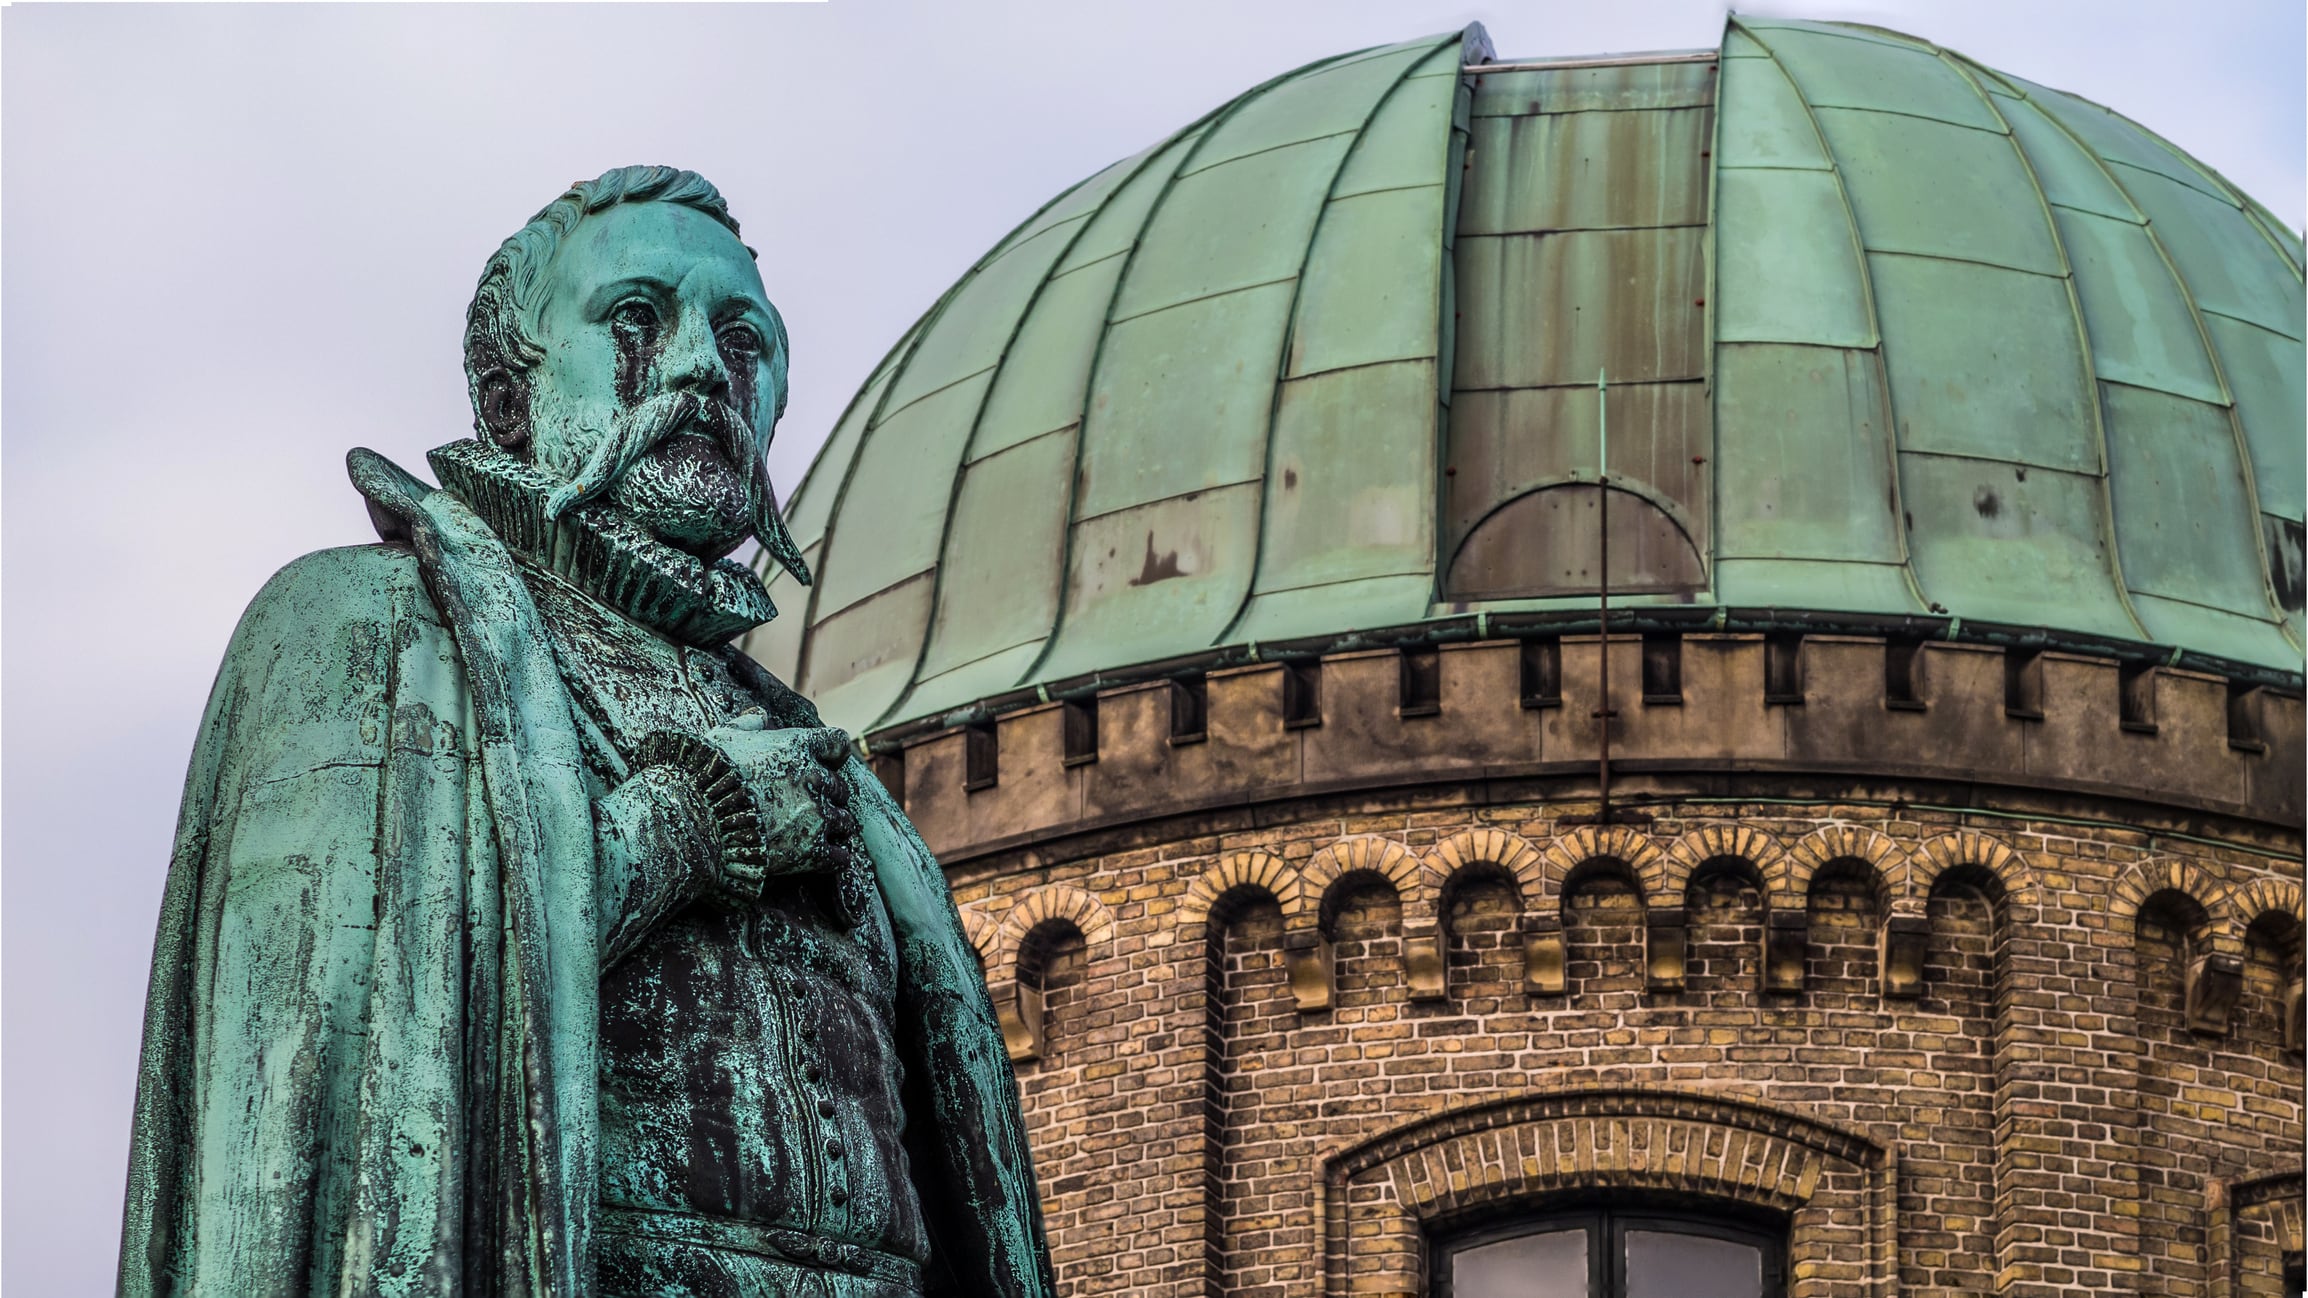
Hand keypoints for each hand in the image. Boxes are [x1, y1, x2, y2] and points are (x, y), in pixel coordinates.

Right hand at [702, 713, 858, 885]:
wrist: (698, 821)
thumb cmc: (708, 776)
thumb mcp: (724, 738)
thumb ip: (748, 724)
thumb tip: (760, 715)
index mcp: (798, 747)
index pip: (837, 743)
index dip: (833, 755)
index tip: (827, 763)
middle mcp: (815, 779)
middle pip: (840, 788)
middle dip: (828, 796)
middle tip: (810, 806)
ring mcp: (817, 816)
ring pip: (845, 821)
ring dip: (834, 826)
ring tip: (816, 833)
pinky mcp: (813, 851)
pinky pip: (841, 857)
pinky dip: (837, 859)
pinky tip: (829, 860)